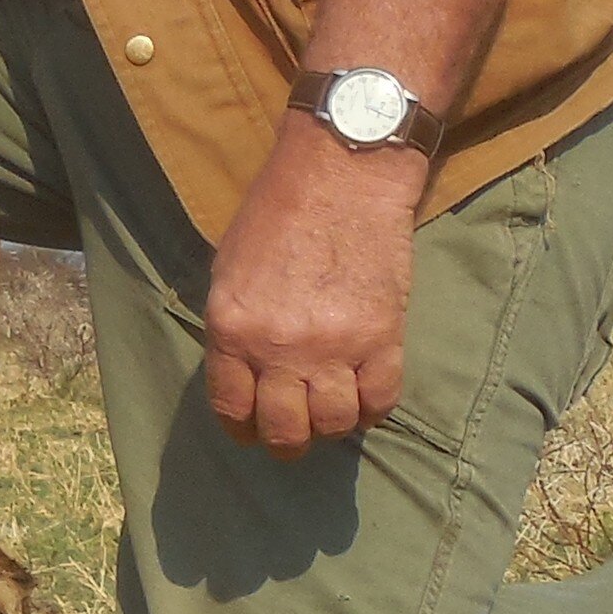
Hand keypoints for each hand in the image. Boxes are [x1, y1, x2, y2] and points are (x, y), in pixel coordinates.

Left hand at [202, 116, 424, 454]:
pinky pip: (381, 401)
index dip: (244, 431)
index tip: (253, 431)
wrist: (342, 173)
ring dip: (333, 425)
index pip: (233, 410)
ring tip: (333, 407)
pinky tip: (366, 393)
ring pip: (335, 425)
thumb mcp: (229, 268)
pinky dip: (373, 408)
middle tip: (298, 430)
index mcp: (232, 328)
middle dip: (288, 441)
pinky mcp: (383, 337)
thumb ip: (233, 325)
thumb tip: (243, 372)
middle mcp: (280, 347)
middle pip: (286, 432)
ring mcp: (335, 347)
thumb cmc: (277, 211)